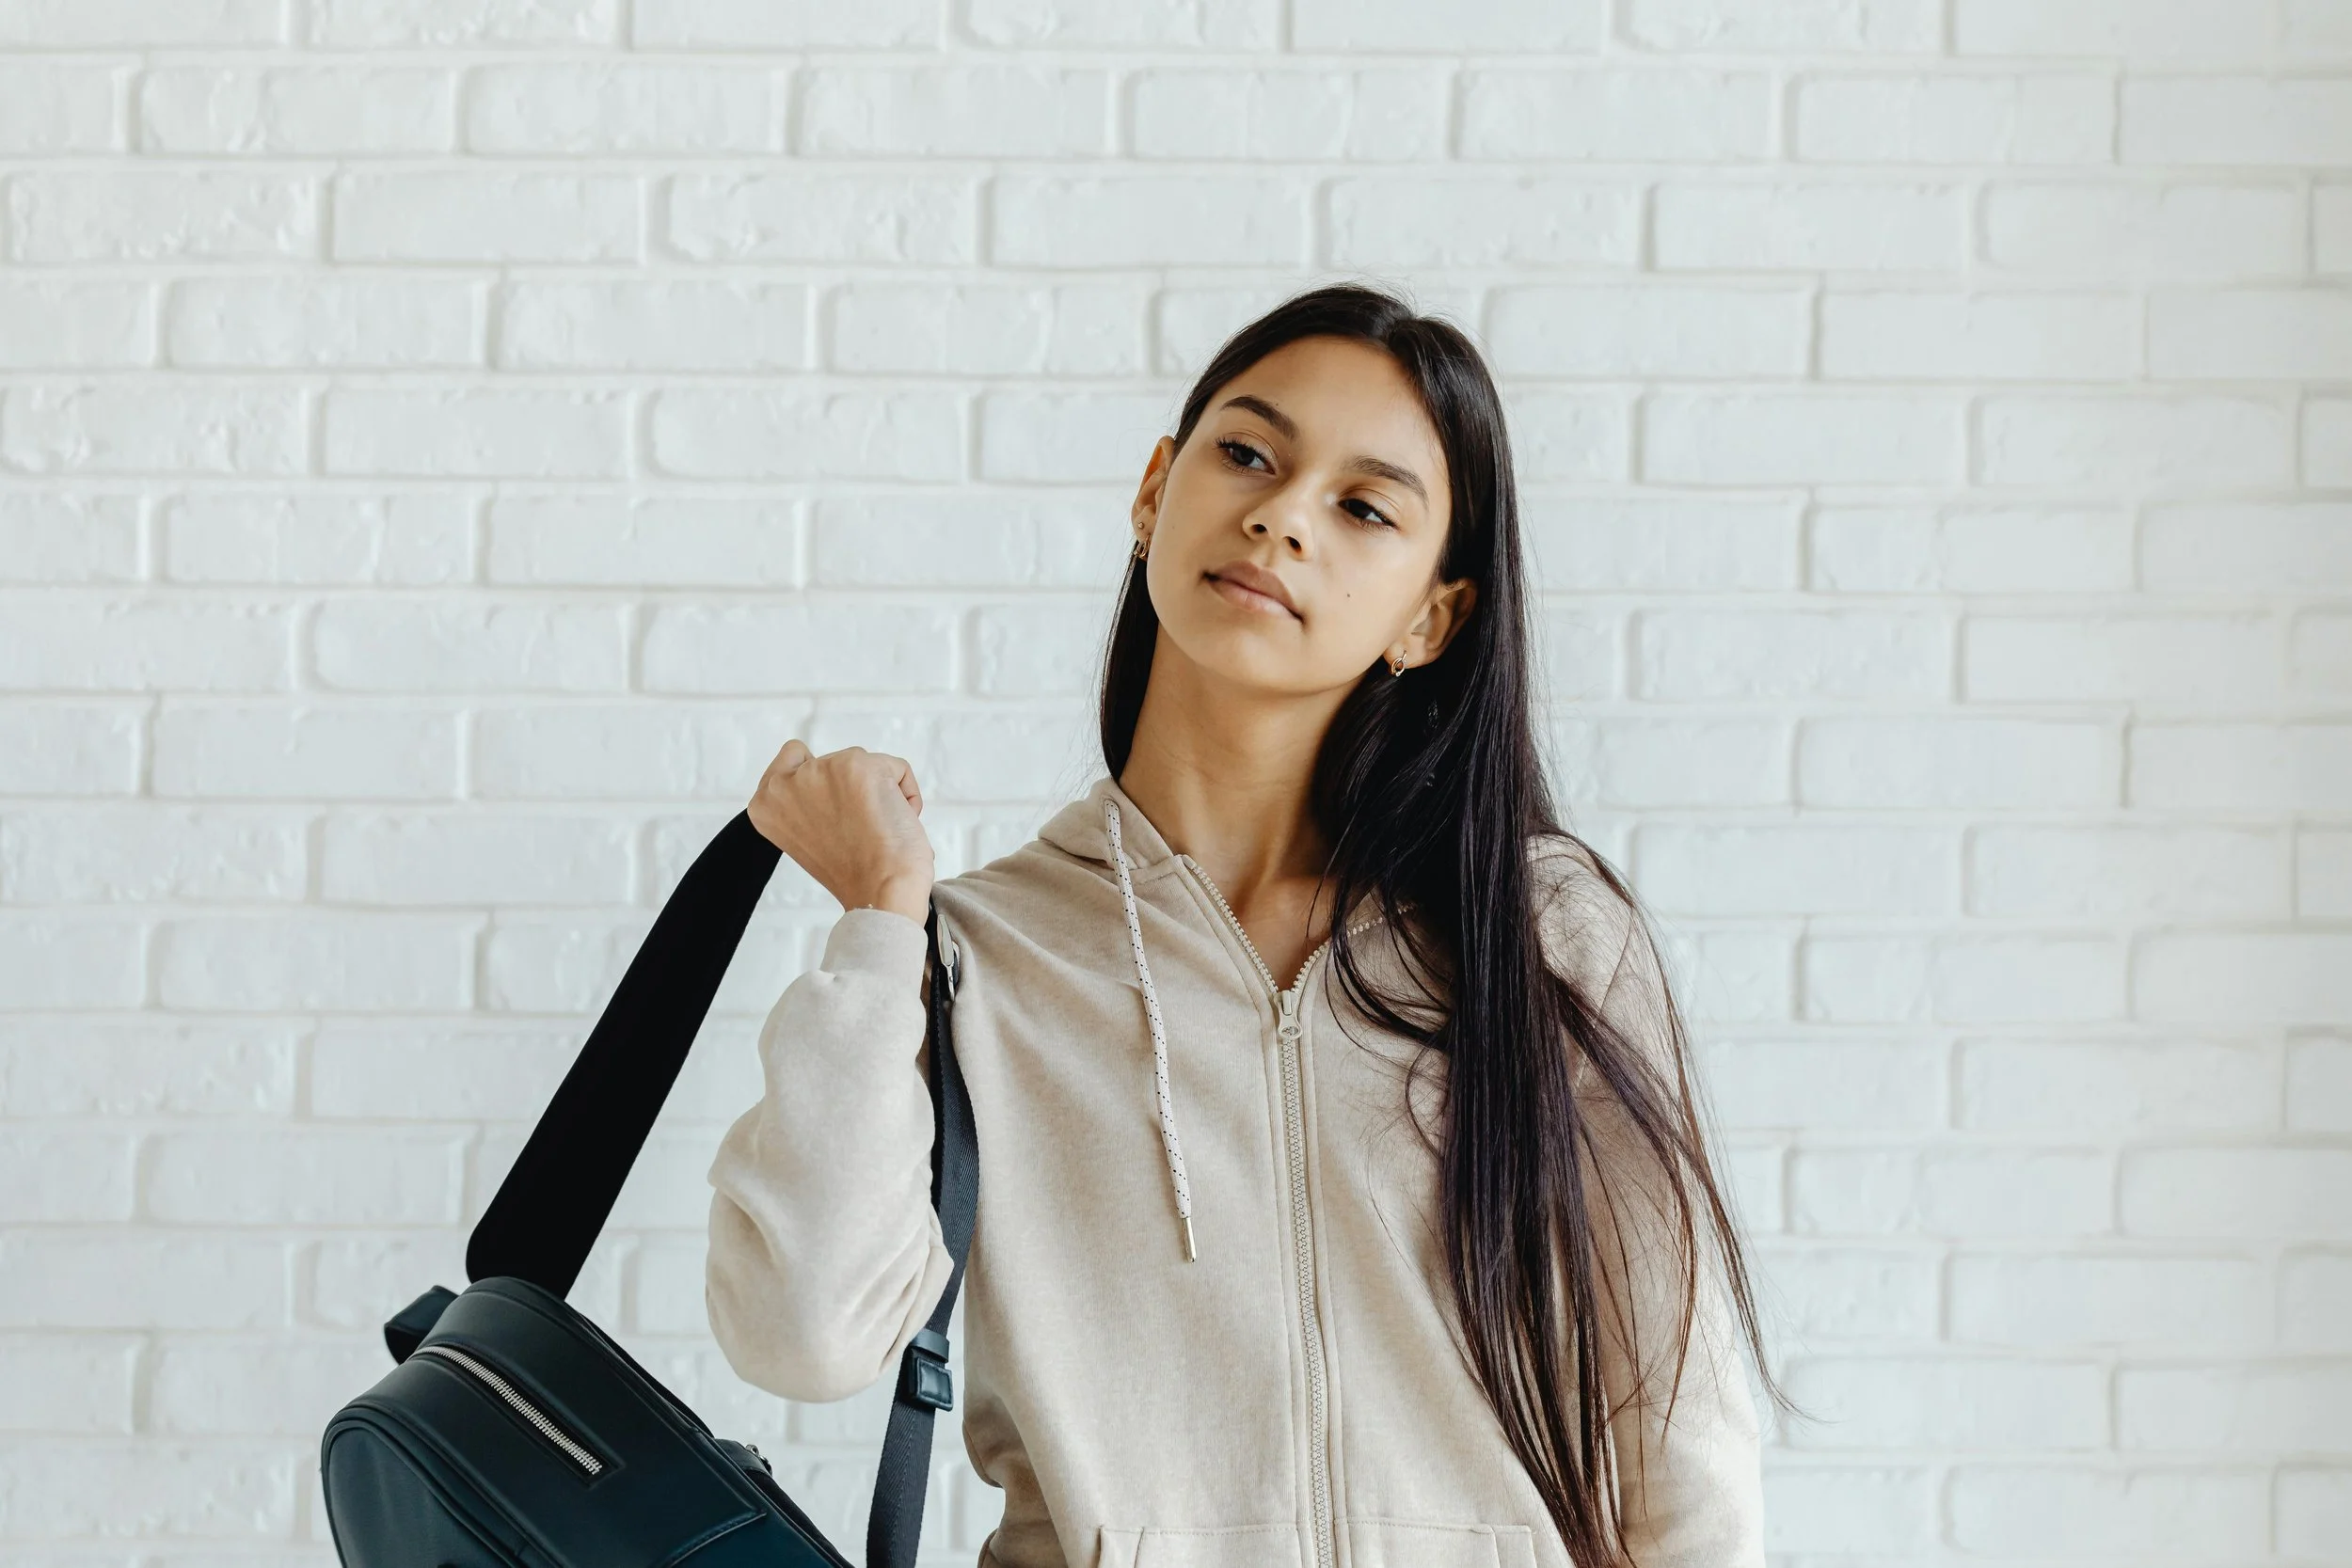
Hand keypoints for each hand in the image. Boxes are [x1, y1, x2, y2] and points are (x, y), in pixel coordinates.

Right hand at [747, 741, 934, 923]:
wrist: (881, 894)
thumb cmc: (855, 875)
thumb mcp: (808, 835)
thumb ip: (808, 802)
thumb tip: (838, 785)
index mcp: (765, 804)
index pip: (793, 756)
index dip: (824, 782)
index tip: (834, 814)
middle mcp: (785, 783)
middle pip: (836, 762)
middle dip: (854, 793)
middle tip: (857, 833)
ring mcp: (820, 770)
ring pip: (866, 764)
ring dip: (880, 794)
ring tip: (876, 832)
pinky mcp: (858, 765)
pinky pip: (896, 768)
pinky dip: (906, 794)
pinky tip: (896, 823)